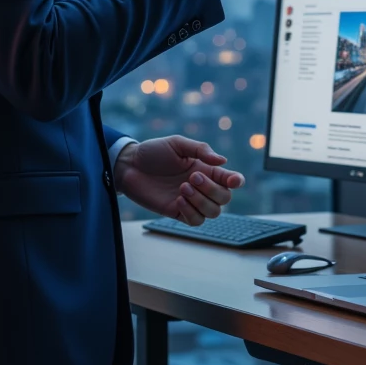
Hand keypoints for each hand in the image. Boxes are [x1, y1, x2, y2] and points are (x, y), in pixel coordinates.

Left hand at [114, 136, 243, 225]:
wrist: (129, 166)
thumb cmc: (153, 152)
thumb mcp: (177, 143)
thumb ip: (201, 150)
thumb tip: (223, 160)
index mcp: (206, 168)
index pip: (230, 179)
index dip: (236, 181)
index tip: (232, 180)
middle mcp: (202, 186)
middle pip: (224, 198)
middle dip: (211, 189)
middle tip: (191, 177)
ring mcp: (191, 201)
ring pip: (213, 212)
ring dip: (201, 201)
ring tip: (182, 188)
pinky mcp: (178, 212)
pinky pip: (196, 221)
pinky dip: (191, 212)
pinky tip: (178, 200)